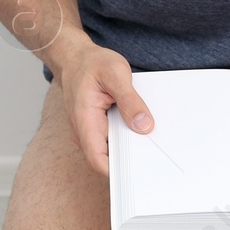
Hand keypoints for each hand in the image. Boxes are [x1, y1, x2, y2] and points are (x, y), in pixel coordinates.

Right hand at [57, 38, 152, 177]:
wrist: (75, 57)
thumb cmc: (91, 63)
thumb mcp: (115, 74)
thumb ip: (130, 100)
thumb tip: (144, 125)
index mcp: (85, 120)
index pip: (97, 160)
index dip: (117, 172)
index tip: (139, 172)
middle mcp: (85, 131)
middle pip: (107, 158)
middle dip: (129, 160)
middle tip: (154, 154)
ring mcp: (89, 131)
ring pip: (111, 150)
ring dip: (129, 147)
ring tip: (150, 139)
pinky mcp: (97, 127)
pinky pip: (112, 140)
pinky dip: (126, 137)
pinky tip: (140, 128)